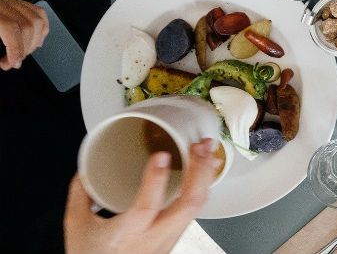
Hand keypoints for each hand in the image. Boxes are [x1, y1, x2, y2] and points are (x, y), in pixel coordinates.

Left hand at [0, 0, 48, 69]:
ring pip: (37, 18)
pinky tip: (35, 39)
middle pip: (27, 25)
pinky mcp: (14, 2)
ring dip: (35, 40)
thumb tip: (6, 62)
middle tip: (15, 61)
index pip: (11, 28)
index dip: (16, 48)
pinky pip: (38, 12)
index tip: (14, 63)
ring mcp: (9, 1)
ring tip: (25, 52)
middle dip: (26, 48)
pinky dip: (42, 28)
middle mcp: (2, 3)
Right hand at [64, 140, 220, 253]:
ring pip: (196, 208)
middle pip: (187, 206)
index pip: (146, 207)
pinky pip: (195, 211)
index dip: (155, 180)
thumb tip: (85, 168)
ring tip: (208, 151)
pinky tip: (206, 171)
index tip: (161, 155)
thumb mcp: (77, 226)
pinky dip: (202, 187)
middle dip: (198, 172)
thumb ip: (81, 194)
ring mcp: (169, 239)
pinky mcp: (176, 238)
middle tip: (199, 147)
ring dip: (205, 176)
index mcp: (128, 234)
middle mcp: (154, 237)